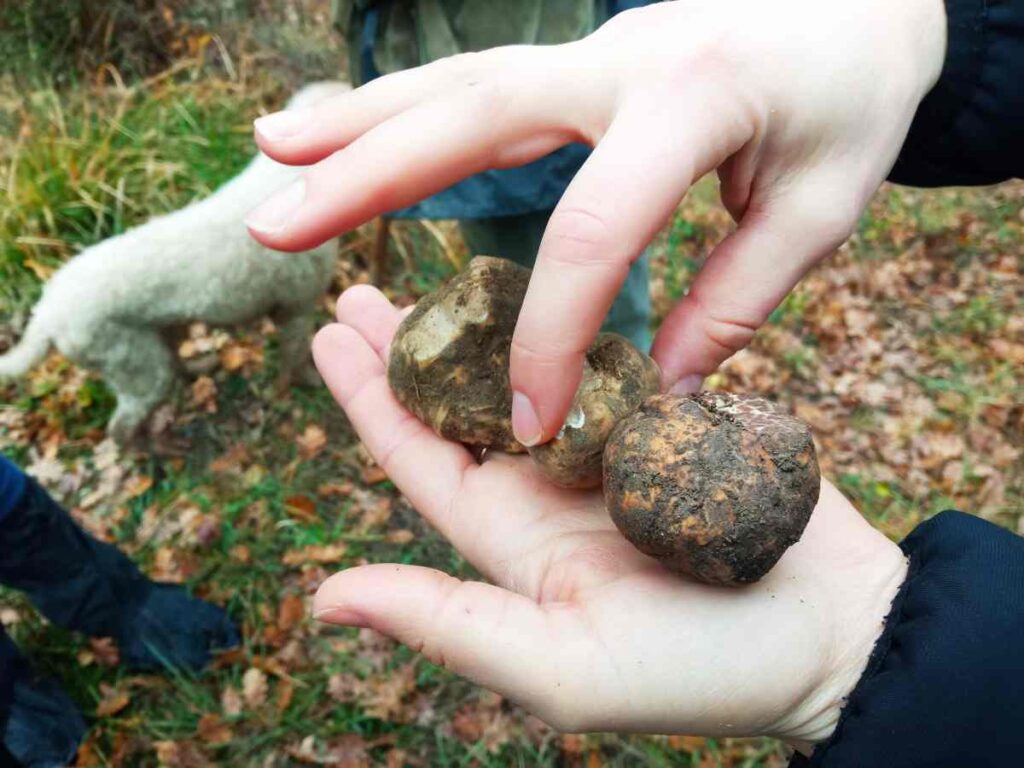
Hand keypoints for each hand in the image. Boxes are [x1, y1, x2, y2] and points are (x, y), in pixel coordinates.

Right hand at [248, 0, 945, 445]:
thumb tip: (658, 387)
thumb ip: (734, 298)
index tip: (527, 420)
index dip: (550, 334)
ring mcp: (591, 51)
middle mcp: (618, 63)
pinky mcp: (579, 61)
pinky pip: (476, 82)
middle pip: (471, 116)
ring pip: (454, 83)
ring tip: (270, 153)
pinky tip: (347, 128)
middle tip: (276, 227)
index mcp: (691, 103)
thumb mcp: (822, 207)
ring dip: (357, 121)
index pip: (593, 230)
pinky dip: (403, 105)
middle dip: (366, 174)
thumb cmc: (851, 102)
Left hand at [310, 285, 907, 749]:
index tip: (329, 334)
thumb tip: (325, 600)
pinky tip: (554, 282)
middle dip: (415, 352)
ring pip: (538, 375)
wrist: (838, 639)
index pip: (425, 460)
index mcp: (516, 542)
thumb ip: (450, 626)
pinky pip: (617, 366)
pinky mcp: (678, 425)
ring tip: (450, 273)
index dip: (371, 399)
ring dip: (492, 326)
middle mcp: (555, 493)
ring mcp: (617, 454)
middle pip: (467, 407)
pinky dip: (581, 325)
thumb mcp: (562, 667)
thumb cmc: (704, 672)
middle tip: (365, 291)